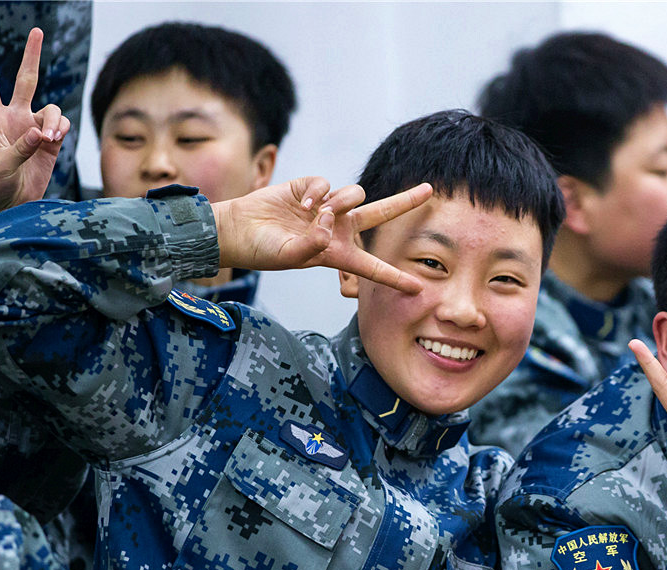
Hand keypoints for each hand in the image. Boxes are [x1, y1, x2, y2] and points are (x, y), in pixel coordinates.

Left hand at [0, 29, 69, 213]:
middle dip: (32, 56)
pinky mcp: (51, 143)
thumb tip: (41, 134)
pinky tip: (54, 140)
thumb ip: (20, 149)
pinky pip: (62, 126)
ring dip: (54, 120)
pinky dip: (61, 129)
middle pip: (26, 80)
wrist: (13, 204)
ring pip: (51, 109)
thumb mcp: (1, 167)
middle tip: (37, 31)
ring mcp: (35, 129)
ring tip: (50, 138)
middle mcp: (15, 119)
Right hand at [213, 179, 431, 293]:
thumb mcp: (289, 256)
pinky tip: (301, 202)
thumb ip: (312, 244)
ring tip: (315, 212)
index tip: (418, 288)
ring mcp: (326, 207)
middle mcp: (337, 229)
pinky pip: (327, 184)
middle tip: (430, 190)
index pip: (372, 267)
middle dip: (405, 202)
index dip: (395, 277)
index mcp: (337, 254)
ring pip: (354, 195)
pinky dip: (317, 192)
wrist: (237, 230)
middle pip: (380, 214)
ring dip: (342, 200)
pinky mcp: (311, 188)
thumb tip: (329, 220)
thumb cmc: (262, 251)